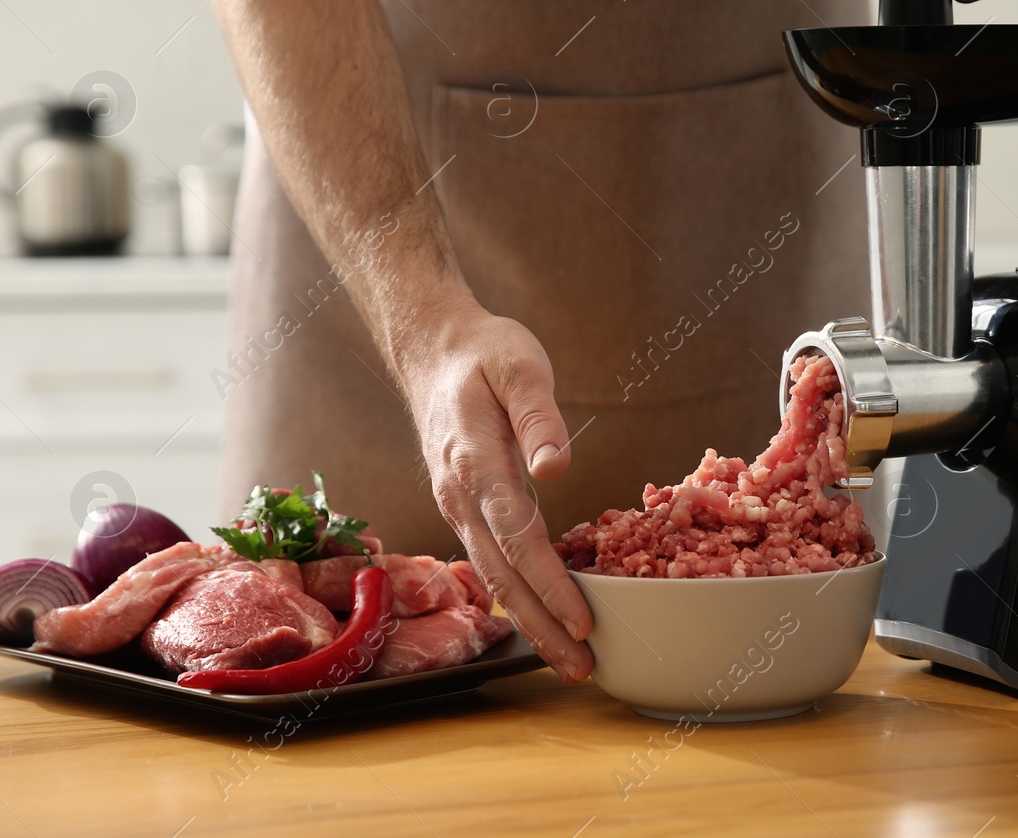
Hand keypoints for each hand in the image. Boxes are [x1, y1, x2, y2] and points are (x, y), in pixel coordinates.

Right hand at [401, 296, 592, 683]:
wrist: (432, 349)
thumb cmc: (484, 353)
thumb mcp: (519, 366)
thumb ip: (539, 417)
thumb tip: (557, 467)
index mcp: (476, 463)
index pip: (519, 538)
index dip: (552, 585)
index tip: (585, 620)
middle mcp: (460, 495)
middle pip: (503, 575)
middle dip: (543, 626)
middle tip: (583, 668)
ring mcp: (456, 505)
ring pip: (493, 577)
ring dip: (530, 622)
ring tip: (569, 659)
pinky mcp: (462, 507)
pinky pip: (489, 561)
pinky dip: (516, 596)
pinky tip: (541, 618)